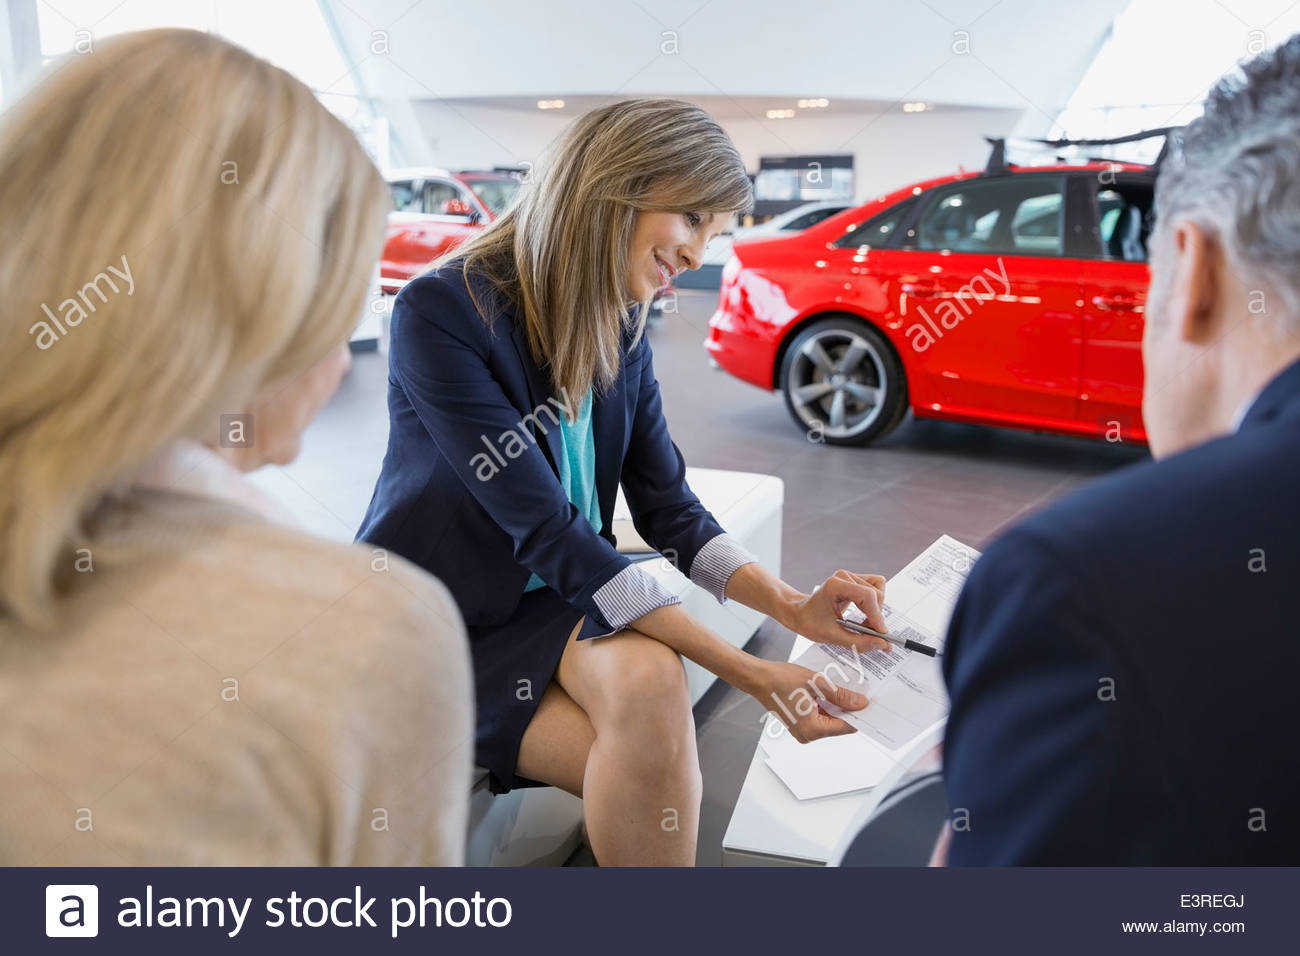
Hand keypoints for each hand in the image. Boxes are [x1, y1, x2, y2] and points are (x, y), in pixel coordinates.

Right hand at [745, 658, 867, 742]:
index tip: (871, 705)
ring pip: (829, 720)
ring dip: (837, 706)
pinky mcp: (799, 724)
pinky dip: (827, 706)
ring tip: (843, 689)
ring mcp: (802, 731)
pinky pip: (819, 717)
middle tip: (860, 693)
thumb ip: (841, 695)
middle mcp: (807, 735)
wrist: (758, 677)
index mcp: (812, 729)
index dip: (860, 715)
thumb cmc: (780, 680)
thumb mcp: (816, 683)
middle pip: (838, 724)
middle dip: (849, 709)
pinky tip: (831, 692)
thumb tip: (860, 703)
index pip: (846, 726)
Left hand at [786, 569, 889, 651]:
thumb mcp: (832, 636)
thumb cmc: (810, 622)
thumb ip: (858, 642)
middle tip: (870, 635)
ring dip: (876, 611)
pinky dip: (875, 606)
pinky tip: (865, 616)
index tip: (881, 634)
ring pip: (879, 592)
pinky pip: (876, 590)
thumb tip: (882, 644)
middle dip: (876, 617)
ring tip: (866, 625)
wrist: (801, 614)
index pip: (866, 596)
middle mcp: (844, 577)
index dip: (876, 616)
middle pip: (876, 594)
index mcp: (835, 585)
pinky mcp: (855, 582)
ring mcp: (851, 578)